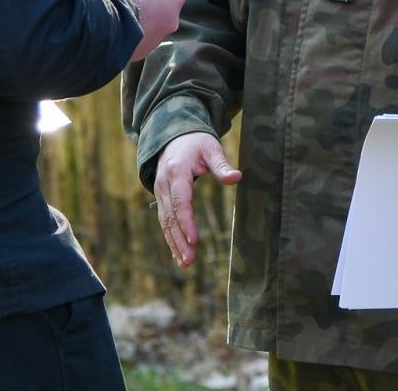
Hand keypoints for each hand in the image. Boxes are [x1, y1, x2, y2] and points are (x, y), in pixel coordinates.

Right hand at [96, 0, 184, 60]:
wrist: (107, 18)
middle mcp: (173, 19)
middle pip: (160, 13)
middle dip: (145, 10)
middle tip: (126, 5)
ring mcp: (159, 38)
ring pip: (148, 31)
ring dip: (136, 26)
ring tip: (116, 18)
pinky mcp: (143, 52)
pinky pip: (135, 44)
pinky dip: (127, 39)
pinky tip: (114, 31)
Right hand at [152, 131, 240, 266]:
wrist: (172, 135)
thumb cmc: (195, 142)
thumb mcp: (210, 148)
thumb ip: (222, 165)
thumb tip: (237, 177)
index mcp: (176, 171)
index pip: (180, 201)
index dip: (186, 221)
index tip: (194, 239)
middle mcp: (164, 184)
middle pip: (170, 216)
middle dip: (179, 239)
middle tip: (189, 260)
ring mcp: (159, 192)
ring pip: (165, 221)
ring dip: (174, 243)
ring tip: (185, 263)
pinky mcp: (161, 198)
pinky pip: (164, 220)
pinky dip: (171, 237)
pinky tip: (178, 255)